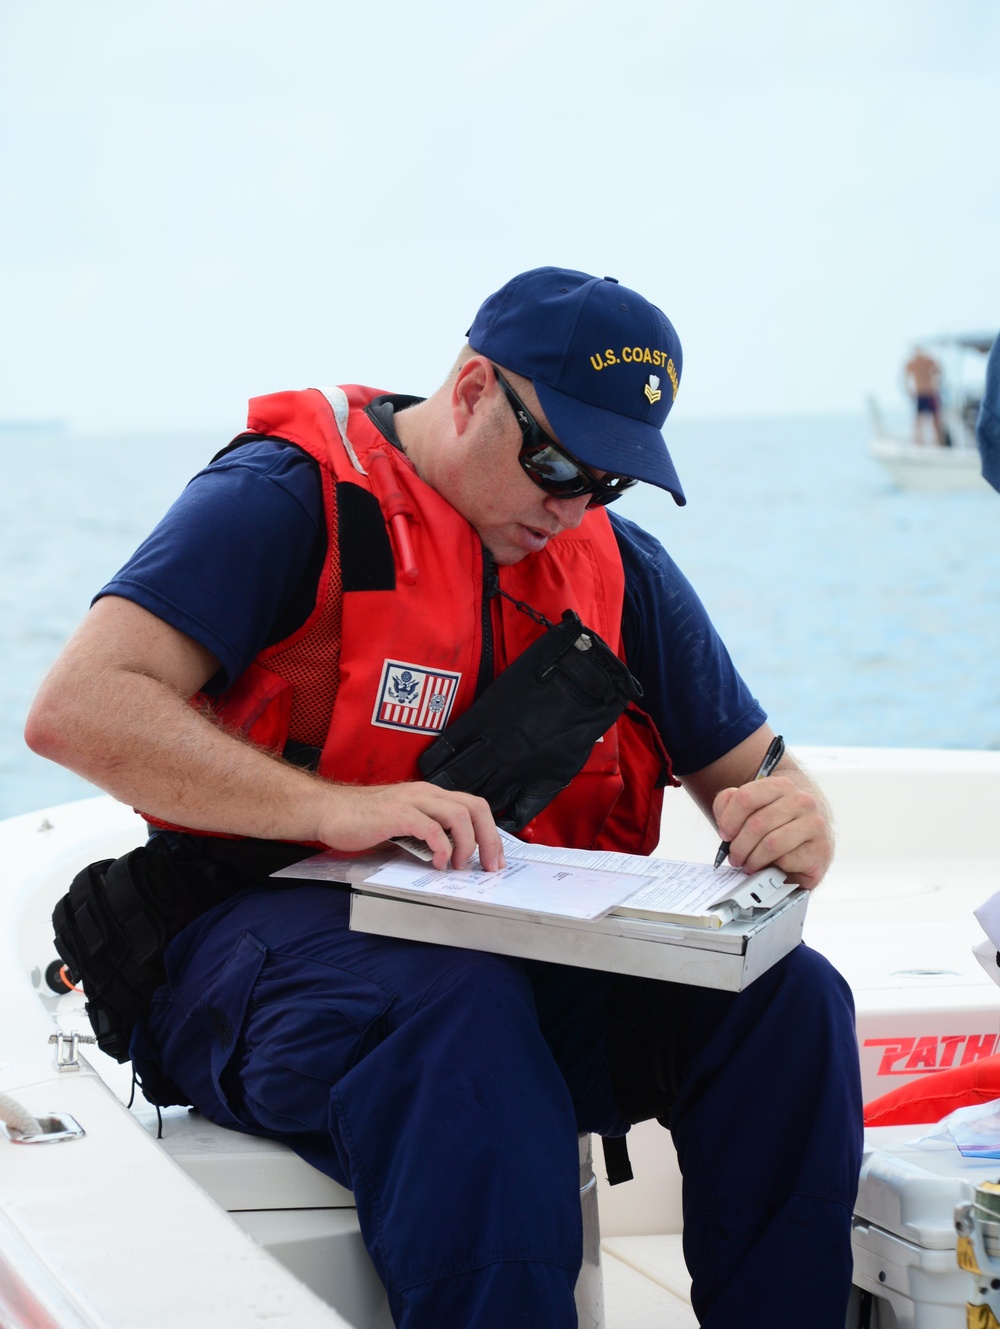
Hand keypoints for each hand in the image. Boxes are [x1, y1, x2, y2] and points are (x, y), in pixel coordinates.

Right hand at [313, 781, 504, 872]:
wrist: (329, 811)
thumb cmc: (363, 820)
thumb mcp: (405, 824)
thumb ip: (428, 833)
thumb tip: (453, 856)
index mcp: (430, 795)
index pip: (474, 806)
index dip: (490, 832)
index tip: (495, 857)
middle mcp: (426, 793)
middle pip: (474, 807)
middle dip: (489, 838)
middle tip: (490, 865)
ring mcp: (411, 801)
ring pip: (458, 814)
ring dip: (467, 843)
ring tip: (461, 865)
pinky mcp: (397, 814)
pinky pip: (430, 828)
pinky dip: (441, 847)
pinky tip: (438, 862)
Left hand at [712, 773, 832, 890]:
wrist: (810, 839)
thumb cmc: (777, 824)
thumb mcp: (751, 808)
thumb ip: (730, 805)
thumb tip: (724, 821)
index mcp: (781, 785)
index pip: (745, 798)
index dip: (729, 820)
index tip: (725, 835)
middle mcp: (802, 801)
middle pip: (757, 824)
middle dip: (739, 846)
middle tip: (735, 857)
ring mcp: (815, 824)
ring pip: (771, 844)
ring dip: (753, 859)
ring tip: (749, 865)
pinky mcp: (821, 850)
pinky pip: (787, 860)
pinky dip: (773, 868)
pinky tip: (771, 867)